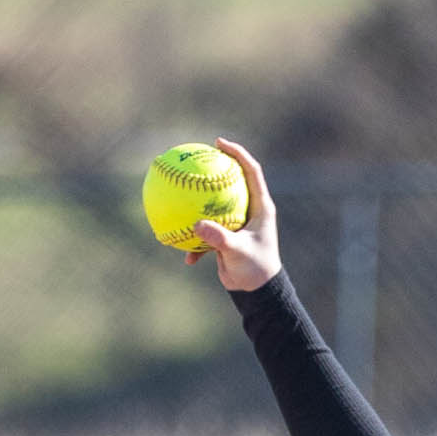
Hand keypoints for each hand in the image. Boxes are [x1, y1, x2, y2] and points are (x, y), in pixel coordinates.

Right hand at [188, 138, 281, 289]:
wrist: (255, 293)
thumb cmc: (254, 270)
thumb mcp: (237, 253)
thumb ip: (218, 238)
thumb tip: (196, 225)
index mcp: (260, 207)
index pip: (251, 171)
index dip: (237, 153)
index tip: (220, 143)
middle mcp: (250, 211)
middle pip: (232, 180)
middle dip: (216, 165)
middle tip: (199, 154)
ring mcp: (237, 222)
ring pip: (216, 202)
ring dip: (199, 195)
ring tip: (181, 182)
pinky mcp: (226, 235)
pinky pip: (207, 225)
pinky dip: (193, 228)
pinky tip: (176, 229)